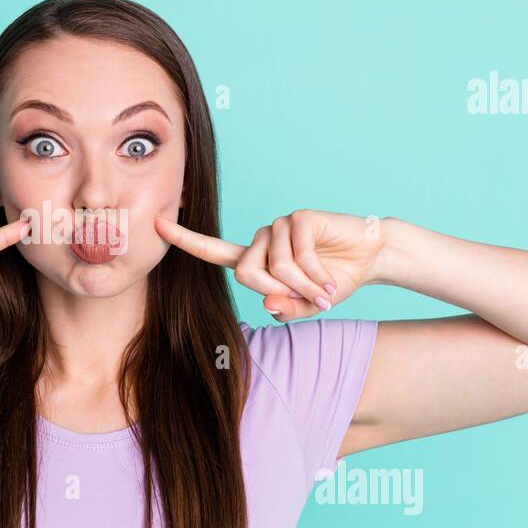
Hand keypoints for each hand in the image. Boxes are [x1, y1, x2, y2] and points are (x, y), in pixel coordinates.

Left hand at [154, 209, 385, 321]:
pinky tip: (331, 280)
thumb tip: (268, 303)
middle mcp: (262, 239)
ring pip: (274, 268)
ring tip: (325, 289)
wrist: (370, 257)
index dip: (185, 239)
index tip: (157, 223)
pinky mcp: (299, 218)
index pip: (213, 250)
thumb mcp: (307, 304)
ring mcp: (280, 226)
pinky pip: (297, 256)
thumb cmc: (334, 280)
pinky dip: (315, 276)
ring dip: (303, 287)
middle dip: (276, 292)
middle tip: (309, 299)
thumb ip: (285, 308)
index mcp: (256, 258)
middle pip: (246, 273)